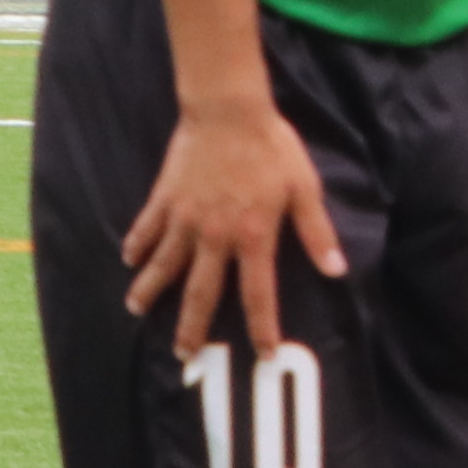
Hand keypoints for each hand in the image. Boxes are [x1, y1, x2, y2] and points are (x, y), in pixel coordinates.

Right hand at [121, 88, 341, 359]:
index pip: (257, 293)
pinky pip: (146, 228)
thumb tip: (337, 270)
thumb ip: (317, 232)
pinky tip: (129, 260)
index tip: (262, 352)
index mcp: (253, 236)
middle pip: (200, 292)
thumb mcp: (305, 188)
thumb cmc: (273, 148)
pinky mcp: (164, 199)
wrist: (228, 112)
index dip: (261, 325)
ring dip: (150, 290)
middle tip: (182, 355)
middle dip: (191, 326)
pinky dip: (137, 244)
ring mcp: (184, 218)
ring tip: (136, 310)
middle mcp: (214, 236)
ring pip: (163, 265)